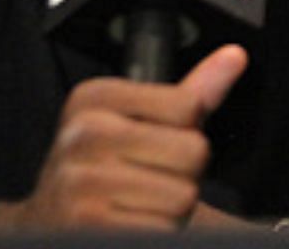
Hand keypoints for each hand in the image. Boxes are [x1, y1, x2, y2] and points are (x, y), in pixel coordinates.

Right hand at [16, 45, 247, 229]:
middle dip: (184, 175)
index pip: (188, 106)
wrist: (54, 226)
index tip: (153, 145)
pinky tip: (131, 227)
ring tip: (139, 207)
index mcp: (95, 98)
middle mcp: (82, 134)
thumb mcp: (142, 123)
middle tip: (149, 182)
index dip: (186, 133)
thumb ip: (192, 93)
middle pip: (192, 151)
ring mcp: (80, 182)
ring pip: (183, 196)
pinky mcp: (86, 226)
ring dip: (172, 211)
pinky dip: (159, 235)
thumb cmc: (108, 173)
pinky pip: (162, 230)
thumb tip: (234, 56)